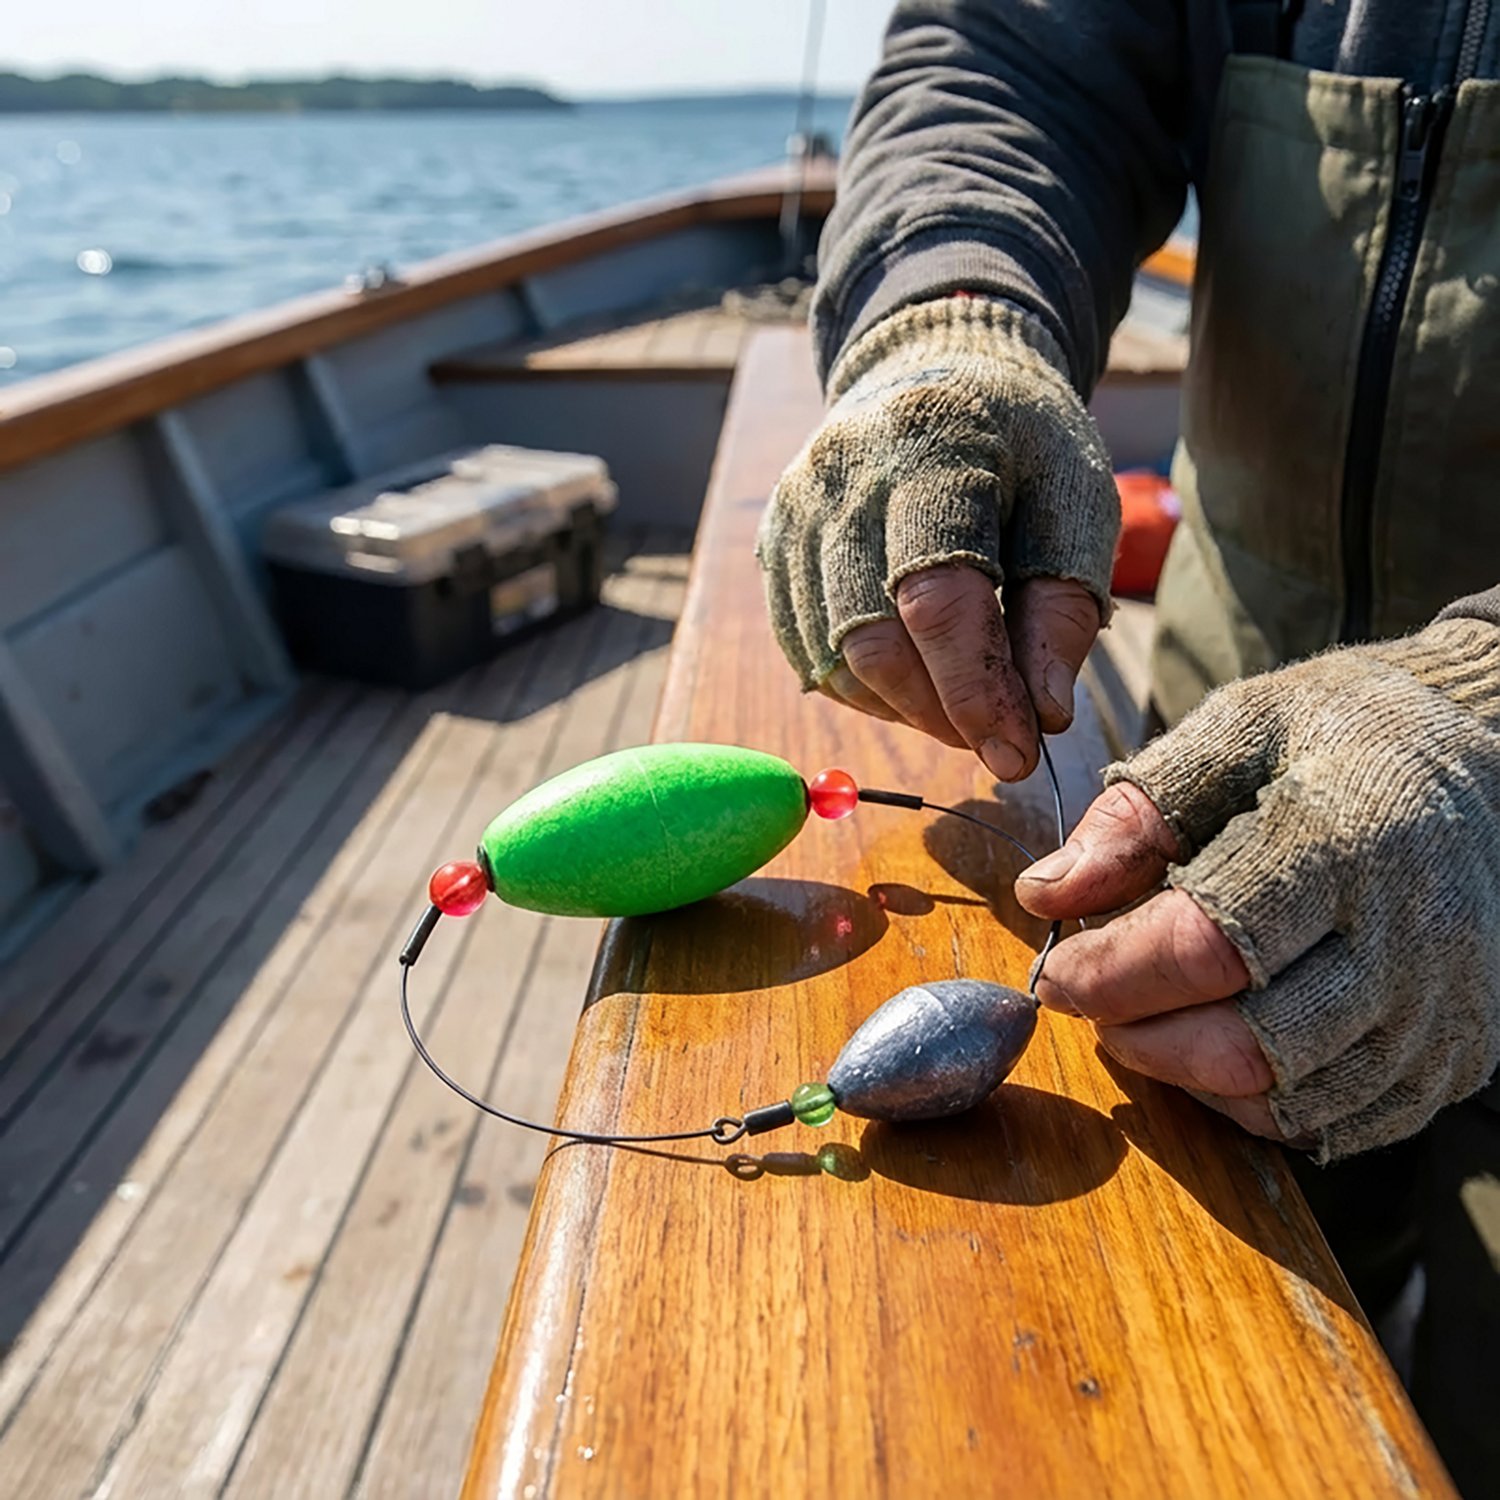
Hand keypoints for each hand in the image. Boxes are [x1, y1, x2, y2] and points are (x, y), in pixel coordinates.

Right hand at [757, 298, 1118, 780]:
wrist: (936, 370)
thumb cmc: (1021, 447)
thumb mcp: (1075, 507)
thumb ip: (1061, 611)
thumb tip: (1040, 718)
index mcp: (931, 451)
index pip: (938, 599)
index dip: (976, 692)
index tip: (1020, 755)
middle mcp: (843, 477)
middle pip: (872, 640)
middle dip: (939, 713)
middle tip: (995, 739)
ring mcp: (796, 510)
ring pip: (833, 658)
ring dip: (902, 709)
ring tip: (960, 706)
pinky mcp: (775, 542)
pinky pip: (807, 651)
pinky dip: (864, 689)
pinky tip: (913, 680)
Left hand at [1015, 618, 1499, 1160]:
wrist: (1484, 757)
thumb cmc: (1338, 736)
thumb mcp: (1233, 729)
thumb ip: (1136, 814)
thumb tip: (1044, 895)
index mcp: (1344, 842)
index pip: (1205, 946)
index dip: (1108, 972)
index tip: (1051, 971)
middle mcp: (1409, 940)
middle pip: (1244, 1043)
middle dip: (1136, 1033)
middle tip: (1089, 996)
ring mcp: (1443, 1011)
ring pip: (1283, 1098)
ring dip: (1184, 1073)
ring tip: (1145, 1014)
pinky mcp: (1457, 1058)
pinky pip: (1330, 1121)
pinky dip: (1250, 1099)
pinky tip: (1214, 1040)